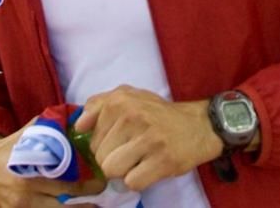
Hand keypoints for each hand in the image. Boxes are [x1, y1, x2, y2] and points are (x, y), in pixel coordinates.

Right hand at [0, 122, 104, 207]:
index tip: (102, 178)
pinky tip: (75, 207)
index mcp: (32, 170)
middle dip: (87, 198)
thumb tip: (82, 119)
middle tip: (102, 189)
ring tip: (95, 206)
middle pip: (65, 199)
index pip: (67, 180)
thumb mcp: (32, 131)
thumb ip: (55, 127)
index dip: (88, 182)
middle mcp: (26, 192)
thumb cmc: (13, 145)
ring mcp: (21, 207)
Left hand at [74, 87, 223, 192]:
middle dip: (113, 159)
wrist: (200, 125)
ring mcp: (148, 139)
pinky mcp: (162, 160)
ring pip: (111, 170)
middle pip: (99, 157)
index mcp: (120, 100)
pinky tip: (150, 168)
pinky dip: (139, 180)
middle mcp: (132, 116)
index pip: (90, 138)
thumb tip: (79, 125)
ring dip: (124, 171)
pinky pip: (131, 182)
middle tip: (134, 150)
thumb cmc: (159, 114)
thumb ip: (100, 105)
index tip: (121, 140)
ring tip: (140, 160)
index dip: (104, 144)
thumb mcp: (129, 97)